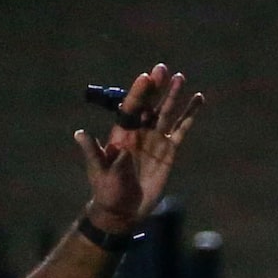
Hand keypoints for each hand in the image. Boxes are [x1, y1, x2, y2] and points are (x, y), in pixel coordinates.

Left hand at [75, 63, 203, 233]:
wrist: (123, 209)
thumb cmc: (107, 189)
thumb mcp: (99, 170)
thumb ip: (93, 151)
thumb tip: (80, 134)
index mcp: (122, 132)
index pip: (131, 107)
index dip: (138, 93)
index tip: (145, 78)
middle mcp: (139, 131)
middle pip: (149, 104)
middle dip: (155, 87)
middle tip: (162, 68)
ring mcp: (155, 139)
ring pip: (166, 112)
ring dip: (173, 95)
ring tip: (180, 77)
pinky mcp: (169, 150)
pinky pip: (181, 129)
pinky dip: (189, 115)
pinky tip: (198, 99)